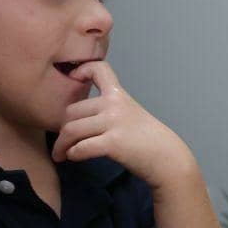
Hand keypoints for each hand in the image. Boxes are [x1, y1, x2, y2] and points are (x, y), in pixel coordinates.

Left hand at [52, 60, 195, 188]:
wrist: (168, 159)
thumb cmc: (148, 141)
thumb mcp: (130, 114)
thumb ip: (110, 109)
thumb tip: (80, 118)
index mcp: (119, 94)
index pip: (99, 68)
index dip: (81, 69)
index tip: (72, 78)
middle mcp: (114, 104)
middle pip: (72, 111)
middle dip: (62, 129)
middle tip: (60, 143)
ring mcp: (113, 122)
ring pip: (71, 130)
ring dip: (61, 145)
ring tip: (60, 154)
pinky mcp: (113, 142)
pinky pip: (81, 147)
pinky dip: (73, 154)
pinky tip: (73, 157)